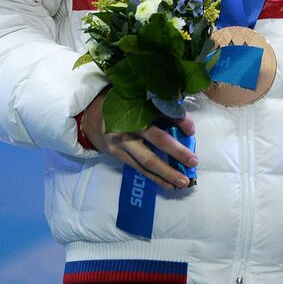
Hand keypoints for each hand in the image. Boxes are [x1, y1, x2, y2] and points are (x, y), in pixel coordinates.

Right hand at [78, 88, 195, 190]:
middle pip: (157, 139)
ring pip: (147, 161)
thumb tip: (186, 121)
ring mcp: (121, 143)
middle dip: (177, 152)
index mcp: (136, 108)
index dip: (180, 121)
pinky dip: (154, 177)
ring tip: (183, 182)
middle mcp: (128, 126)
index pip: (162, 113)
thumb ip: (159, 107)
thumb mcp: (138, 98)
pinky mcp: (117, 155)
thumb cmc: (121, 104)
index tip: (192, 130)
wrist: (89, 115)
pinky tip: (168, 185)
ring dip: (167, 173)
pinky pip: (138, 168)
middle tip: (194, 162)